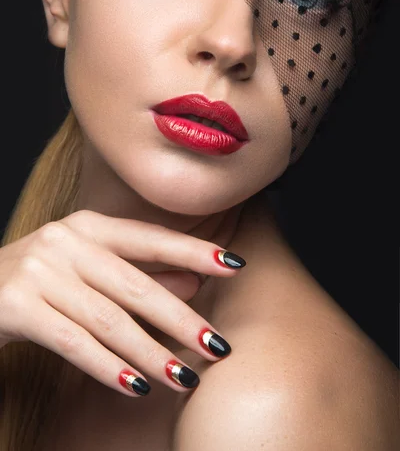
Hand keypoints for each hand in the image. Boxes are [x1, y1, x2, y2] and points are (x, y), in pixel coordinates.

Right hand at [0, 209, 245, 396]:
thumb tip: (194, 284)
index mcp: (88, 226)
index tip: (235, 264)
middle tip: (217, 345)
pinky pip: (73, 342)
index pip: (151, 239)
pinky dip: (108, 367)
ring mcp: (39, 270)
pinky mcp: (15, 305)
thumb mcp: (88, 269)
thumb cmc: (39, 280)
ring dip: (150, 353)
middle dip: (180, 319)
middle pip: (135, 284)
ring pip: (108, 319)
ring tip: (184, 378)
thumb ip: (139, 274)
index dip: (194, 251)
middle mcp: (65, 241)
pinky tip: (137, 386)